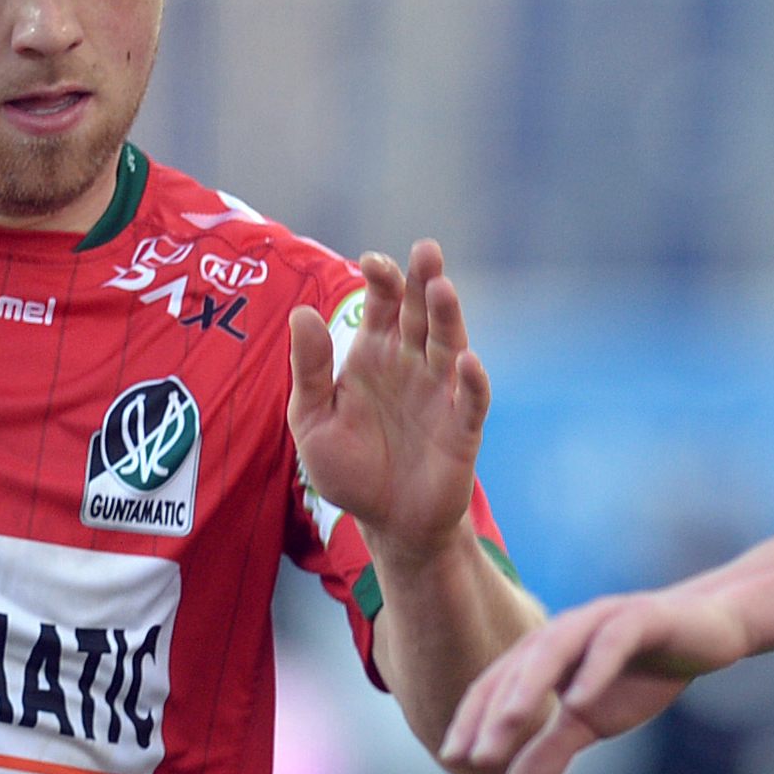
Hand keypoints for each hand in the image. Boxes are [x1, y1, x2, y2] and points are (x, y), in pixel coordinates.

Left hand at [287, 241, 489, 560]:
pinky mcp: (462, 429)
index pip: (383, 304)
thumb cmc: (349, 469)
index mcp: (374, 355)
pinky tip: (467, 362)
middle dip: (423, 280)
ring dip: (448, 316)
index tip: (372, 262)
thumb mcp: (312, 420)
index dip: (382, 280)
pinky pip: (471, 399)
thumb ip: (309, 370)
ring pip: (449, 344)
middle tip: (426, 250)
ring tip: (442, 288)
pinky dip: (472, 381)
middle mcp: (412, 365)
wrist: (388, 523)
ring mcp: (440, 393)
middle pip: (421, 312)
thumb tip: (301, 313)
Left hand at [442, 586, 752, 773]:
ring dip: (529, 686)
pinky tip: (579, 700)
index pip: (497, 687)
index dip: (472, 721)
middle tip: (471, 756)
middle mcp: (562, 631)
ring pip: (554, 649)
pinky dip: (594, 669)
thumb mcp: (591, 722)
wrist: (708, 632)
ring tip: (511, 724)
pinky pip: (611, 642)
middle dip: (491, 714)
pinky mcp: (640, 618)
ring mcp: (599, 620)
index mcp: (543, 655)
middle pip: (516, 669)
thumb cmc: (641, 674)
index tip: (451, 760)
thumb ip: (551, 751)